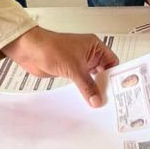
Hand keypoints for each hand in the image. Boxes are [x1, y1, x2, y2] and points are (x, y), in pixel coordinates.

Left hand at [2, 27, 118, 106]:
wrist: (30, 50)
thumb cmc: (51, 48)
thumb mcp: (74, 68)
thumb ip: (87, 85)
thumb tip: (97, 99)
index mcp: (94, 46)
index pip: (112, 61)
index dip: (116, 74)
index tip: (119, 89)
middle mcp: (88, 54)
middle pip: (103, 71)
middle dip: (105, 84)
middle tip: (110, 99)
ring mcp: (79, 63)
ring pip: (92, 78)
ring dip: (94, 88)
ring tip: (99, 102)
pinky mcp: (69, 71)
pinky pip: (81, 83)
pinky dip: (84, 90)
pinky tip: (86, 99)